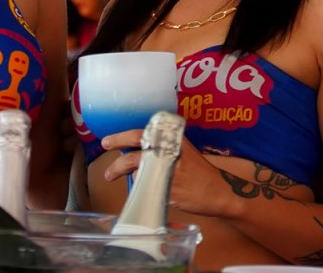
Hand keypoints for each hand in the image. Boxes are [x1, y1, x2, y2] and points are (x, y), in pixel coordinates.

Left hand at [99, 132, 230, 217]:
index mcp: (173, 138)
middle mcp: (169, 150)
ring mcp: (166, 168)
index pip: (143, 132)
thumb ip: (163, 148)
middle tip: (105, 147)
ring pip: (135, 167)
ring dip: (120, 170)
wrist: (218, 191)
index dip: (123, 136)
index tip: (109, 140)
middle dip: (117, 144)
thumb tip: (137, 150)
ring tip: (110, 175)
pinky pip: (143, 186)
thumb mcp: (183, 151)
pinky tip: (136, 188)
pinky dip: (137, 187)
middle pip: (136, 143)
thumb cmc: (200, 172)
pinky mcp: (165, 187)